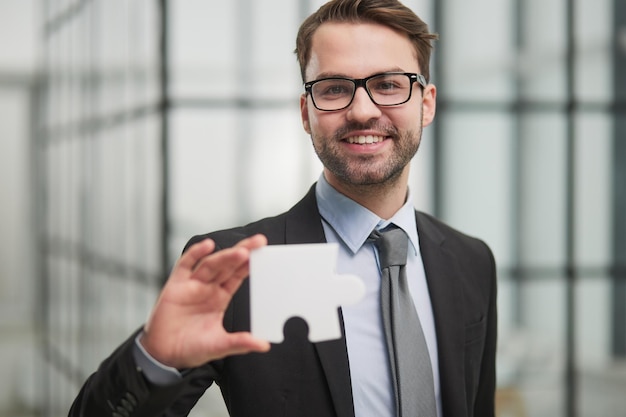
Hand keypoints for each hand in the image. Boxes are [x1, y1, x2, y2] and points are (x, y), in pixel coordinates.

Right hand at [140, 234, 270, 368]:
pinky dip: (194, 253)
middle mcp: (207, 288)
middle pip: (227, 264)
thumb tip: (264, 346)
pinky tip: (207, 246)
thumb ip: (240, 343)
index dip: (249, 264)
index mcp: (220, 297)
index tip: (264, 253)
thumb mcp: (220, 346)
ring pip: (211, 264)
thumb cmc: (191, 348)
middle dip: (243, 252)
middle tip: (260, 241)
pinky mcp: (175, 285)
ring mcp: (191, 285)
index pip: (237, 276)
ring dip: (226, 256)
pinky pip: (185, 265)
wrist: (164, 355)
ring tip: (242, 252)